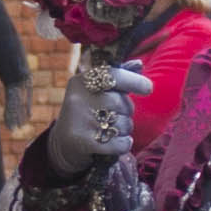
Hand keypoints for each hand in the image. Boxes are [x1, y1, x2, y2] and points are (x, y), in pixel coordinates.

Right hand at [47, 62, 152, 176]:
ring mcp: (80, 121)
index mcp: (81, 82)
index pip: (113, 75)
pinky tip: (117, 143)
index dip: (134, 81)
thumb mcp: (94, 92)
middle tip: (116, 116)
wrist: (62, 145)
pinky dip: (124, 144)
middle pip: (121, 103)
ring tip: (112, 130)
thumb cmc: (86, 113)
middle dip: (126, 111)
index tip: (148, 88)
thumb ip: (116, 78)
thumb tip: (139, 65)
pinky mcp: (84, 142)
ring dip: (125, 129)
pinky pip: (119, 143)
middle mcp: (78, 99)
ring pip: (123, 124)